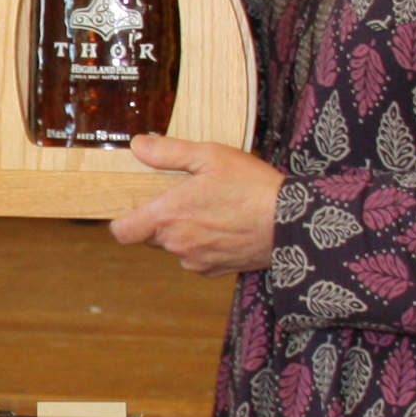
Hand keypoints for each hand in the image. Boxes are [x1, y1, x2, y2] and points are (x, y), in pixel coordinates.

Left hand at [109, 134, 282, 276]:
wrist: (292, 222)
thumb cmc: (252, 186)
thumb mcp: (210, 156)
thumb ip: (169, 152)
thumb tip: (138, 145)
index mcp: (167, 216)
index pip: (123, 231)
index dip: (125, 220)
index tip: (136, 208)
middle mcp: (177, 243)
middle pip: (152, 237)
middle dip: (163, 220)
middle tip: (187, 198)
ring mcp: (196, 260)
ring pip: (177, 247)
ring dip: (186, 233)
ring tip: (213, 210)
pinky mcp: (216, 270)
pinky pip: (199, 258)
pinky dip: (206, 245)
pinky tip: (226, 227)